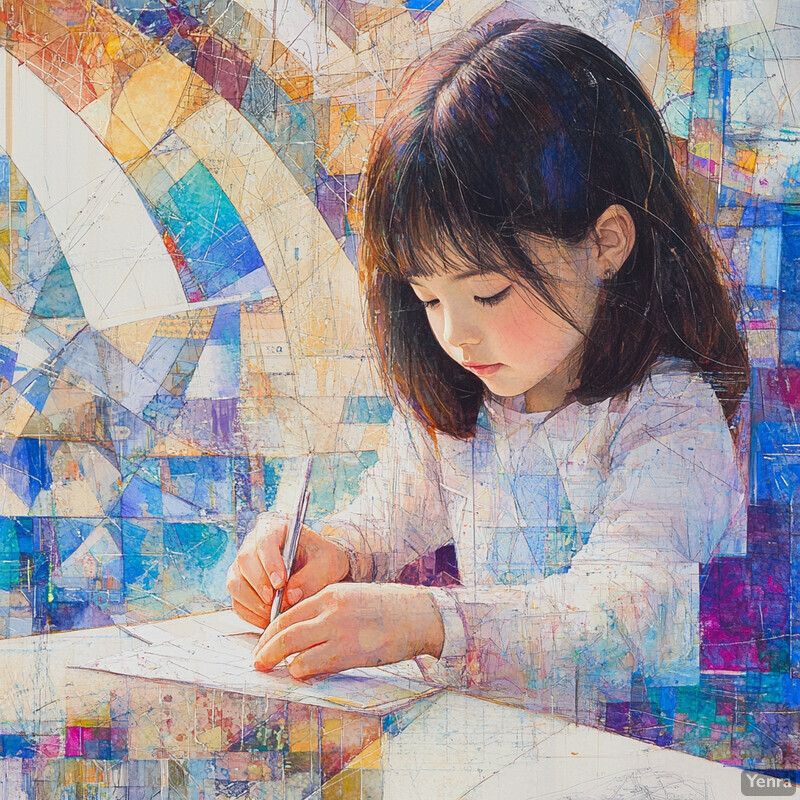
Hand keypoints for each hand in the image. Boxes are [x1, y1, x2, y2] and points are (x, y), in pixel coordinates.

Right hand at [226, 512, 349, 627]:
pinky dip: (250, 614)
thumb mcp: (327, 564)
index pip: (264, 540)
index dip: (269, 562)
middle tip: (274, 602)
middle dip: (258, 585)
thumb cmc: (323, 559)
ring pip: (235, 583)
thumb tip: (290, 596)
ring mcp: (244, 566)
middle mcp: (253, 544)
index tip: (280, 583)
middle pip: (244, 561)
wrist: (320, 568)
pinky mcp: (241, 587)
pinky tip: (268, 620)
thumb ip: (311, 578)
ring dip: (252, 602)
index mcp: (275, 528)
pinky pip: (237, 602)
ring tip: (273, 614)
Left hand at [253, 583, 444, 679]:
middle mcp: (328, 610)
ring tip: (278, 671)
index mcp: (329, 594)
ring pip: (290, 649)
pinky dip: (301, 671)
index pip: (288, 612)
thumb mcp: (352, 598)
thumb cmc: (389, 610)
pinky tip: (304, 674)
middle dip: (265, 649)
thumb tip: (303, 634)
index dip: (270, 631)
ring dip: (281, 663)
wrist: (418, 616)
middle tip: (257, 662)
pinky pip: (309, 665)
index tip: (264, 643)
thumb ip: (327, 612)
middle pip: (282, 630)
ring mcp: (336, 631)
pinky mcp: (346, 652)